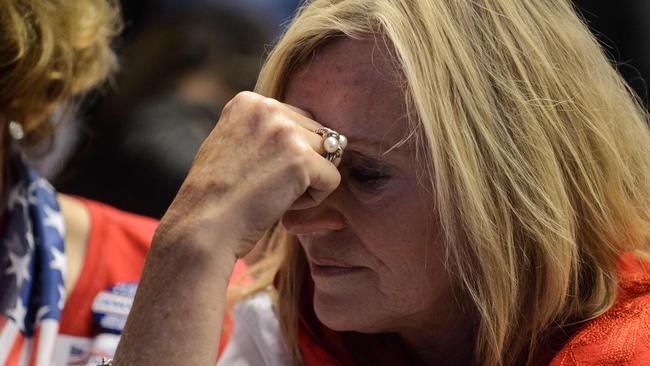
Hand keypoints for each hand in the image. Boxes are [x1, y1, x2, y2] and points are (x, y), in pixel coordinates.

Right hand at [155, 91, 340, 257]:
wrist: (202, 227)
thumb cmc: (216, 197)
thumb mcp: (232, 144)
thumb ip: (263, 131)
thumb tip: (316, 136)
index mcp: (248, 101)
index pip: (298, 121)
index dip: (286, 155)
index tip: (255, 173)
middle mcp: (267, 106)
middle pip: (318, 135)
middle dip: (302, 165)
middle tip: (265, 187)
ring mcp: (285, 131)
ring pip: (329, 155)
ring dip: (309, 181)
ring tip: (274, 194)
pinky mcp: (301, 158)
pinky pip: (332, 179)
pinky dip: (314, 199)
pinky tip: (282, 204)